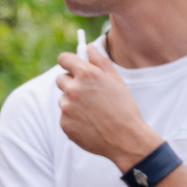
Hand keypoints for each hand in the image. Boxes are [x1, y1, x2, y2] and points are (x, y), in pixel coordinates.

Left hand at [56, 45, 162, 170]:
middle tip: (87, 93)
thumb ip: (100, 61)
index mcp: (86, 74)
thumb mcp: (116, 80)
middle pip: (60, 79)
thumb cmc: (124, 108)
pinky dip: (74, 119)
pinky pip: (65, 116)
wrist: (126, 139)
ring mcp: (66, 107)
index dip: (68, 62)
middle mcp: (73, 89)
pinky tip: (90, 124)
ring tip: (93, 112)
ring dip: (73, 103)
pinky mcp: (64, 124)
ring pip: (63, 99)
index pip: (64, 59)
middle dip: (71, 83)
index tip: (71, 66)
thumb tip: (88, 47)